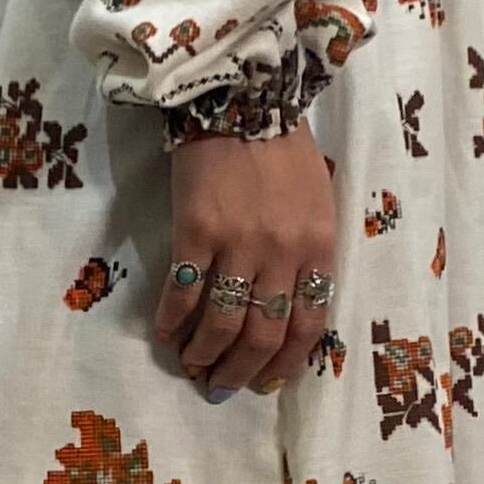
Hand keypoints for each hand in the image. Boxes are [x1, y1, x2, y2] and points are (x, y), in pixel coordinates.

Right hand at [154, 123, 337, 395]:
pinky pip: (182, 292)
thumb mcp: (319, 203)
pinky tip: (165, 334)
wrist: (241, 98)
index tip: (266, 384)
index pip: (308, 326)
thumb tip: (286, 308)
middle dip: (241, 372)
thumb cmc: (284, 150)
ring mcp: (238, 243)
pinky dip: (172, 321)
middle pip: (263, 335)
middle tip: (220, 385)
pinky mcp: (195, 231)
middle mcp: (282, 253)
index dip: (285, 364)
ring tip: (191, 365)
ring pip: (222, 323)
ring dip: (204, 354)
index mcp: (319, 247)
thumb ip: (309, 254)